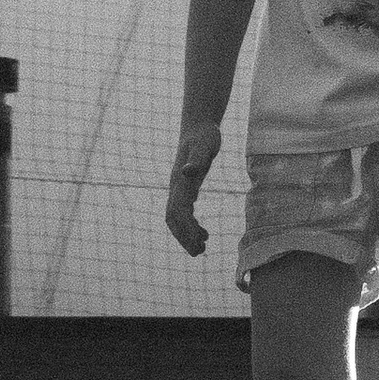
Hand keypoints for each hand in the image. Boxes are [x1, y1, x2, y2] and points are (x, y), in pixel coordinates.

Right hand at [166, 127, 220, 254]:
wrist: (198, 127)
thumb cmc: (204, 136)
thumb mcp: (205, 147)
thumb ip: (197, 159)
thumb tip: (188, 171)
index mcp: (180, 182)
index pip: (178, 212)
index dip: (186, 229)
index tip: (198, 244)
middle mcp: (176, 187)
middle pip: (173, 219)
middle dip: (184, 237)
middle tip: (199, 252)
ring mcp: (179, 188)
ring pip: (177, 218)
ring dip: (187, 234)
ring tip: (203, 247)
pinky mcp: (185, 188)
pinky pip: (184, 212)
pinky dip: (191, 225)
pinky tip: (204, 233)